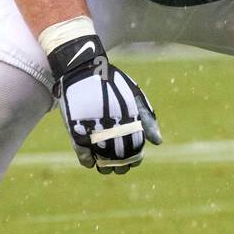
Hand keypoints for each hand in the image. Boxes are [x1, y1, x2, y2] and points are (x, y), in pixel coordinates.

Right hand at [49, 34, 161, 172]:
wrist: (83, 68)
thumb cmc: (112, 84)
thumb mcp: (134, 98)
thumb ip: (146, 120)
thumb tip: (158, 142)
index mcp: (128, 118)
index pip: (136, 149)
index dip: (135, 159)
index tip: (133, 160)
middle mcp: (112, 125)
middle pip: (120, 158)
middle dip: (121, 165)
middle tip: (120, 165)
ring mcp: (93, 128)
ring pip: (102, 159)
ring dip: (105, 166)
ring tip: (105, 165)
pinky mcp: (75, 129)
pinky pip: (83, 154)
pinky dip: (88, 161)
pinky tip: (91, 161)